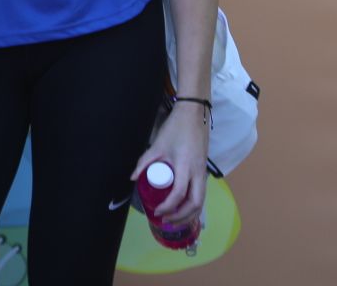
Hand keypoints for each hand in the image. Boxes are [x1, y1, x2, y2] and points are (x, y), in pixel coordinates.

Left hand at [132, 99, 208, 224]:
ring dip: (189, 213)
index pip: (179, 194)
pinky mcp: (204, 171)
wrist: (193, 116)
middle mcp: (198, 173)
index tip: (157, 211)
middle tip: (166, 220)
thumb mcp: (157, 145)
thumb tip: (132, 178)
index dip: (168, 206)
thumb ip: (144, 162)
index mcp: (186, 166)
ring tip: (174, 219)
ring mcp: (203, 173)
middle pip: (195, 204)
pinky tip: (183, 208)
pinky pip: (201, 194)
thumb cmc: (175, 129)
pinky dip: (193, 205)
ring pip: (201, 201)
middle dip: (181, 216)